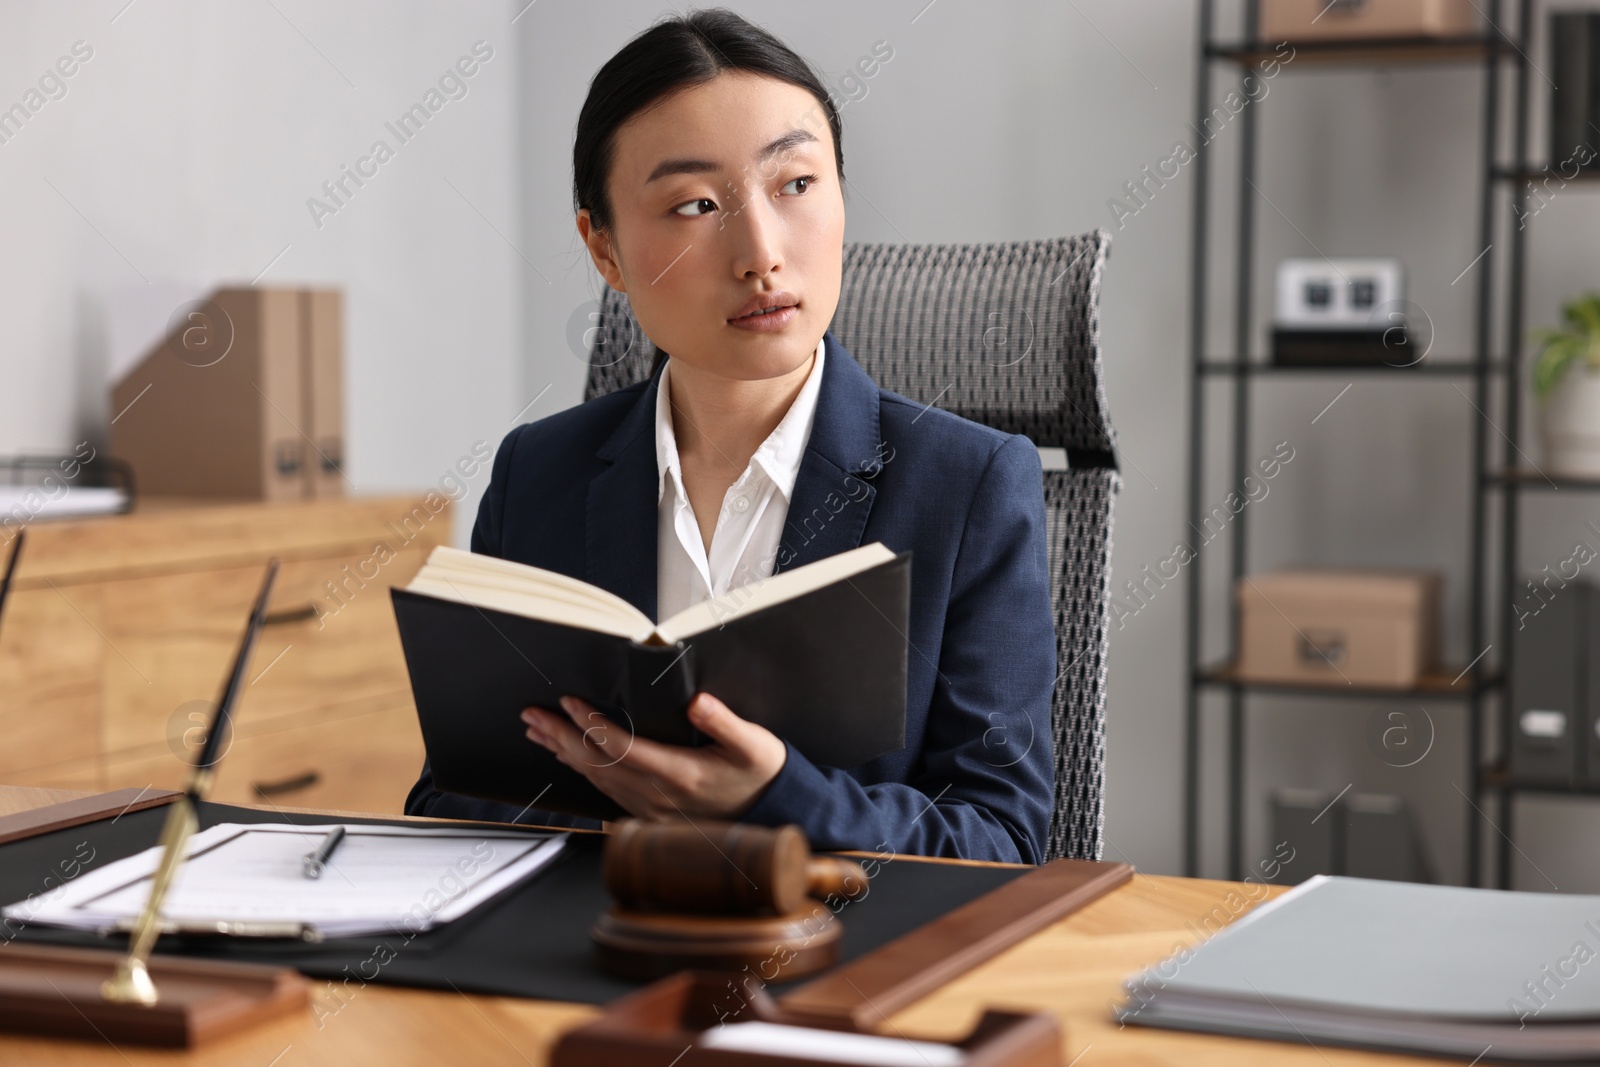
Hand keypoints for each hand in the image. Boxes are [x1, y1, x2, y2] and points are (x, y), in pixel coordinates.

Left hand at [520, 692, 786, 819]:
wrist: (773, 812)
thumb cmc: (762, 774)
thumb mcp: (754, 744)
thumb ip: (723, 722)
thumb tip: (697, 701)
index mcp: (680, 774)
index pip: (621, 747)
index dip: (591, 725)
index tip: (569, 702)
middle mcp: (658, 795)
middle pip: (597, 764)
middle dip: (561, 736)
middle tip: (532, 715)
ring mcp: (651, 808)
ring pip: (597, 779)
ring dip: (564, 753)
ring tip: (538, 732)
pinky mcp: (650, 813)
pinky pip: (607, 791)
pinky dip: (583, 771)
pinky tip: (569, 758)